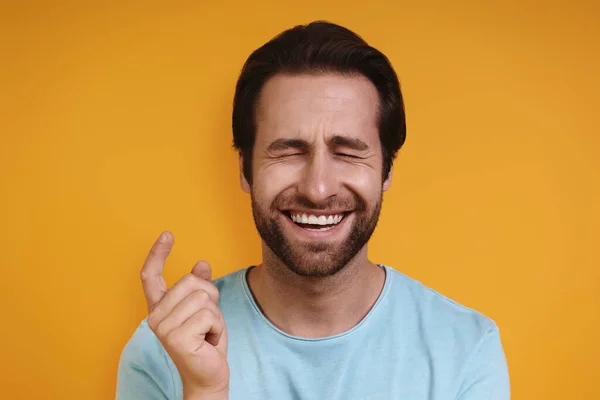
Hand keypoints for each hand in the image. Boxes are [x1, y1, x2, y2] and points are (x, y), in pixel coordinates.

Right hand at [141, 231, 228, 398]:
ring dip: (215, 315)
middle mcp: (155, 317)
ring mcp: (162, 328)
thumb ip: (200, 288)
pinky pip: (209, 314)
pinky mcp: (176, 337)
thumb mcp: (206, 309)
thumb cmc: (206, 342)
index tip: (167, 234)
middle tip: (207, 323)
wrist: (209, 375)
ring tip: (207, 333)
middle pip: (192, 282)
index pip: (150, 276)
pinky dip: (217, 327)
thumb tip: (202, 264)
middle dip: (211, 299)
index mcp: (159, 307)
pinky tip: (209, 341)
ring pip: (203, 297)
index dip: (157, 254)